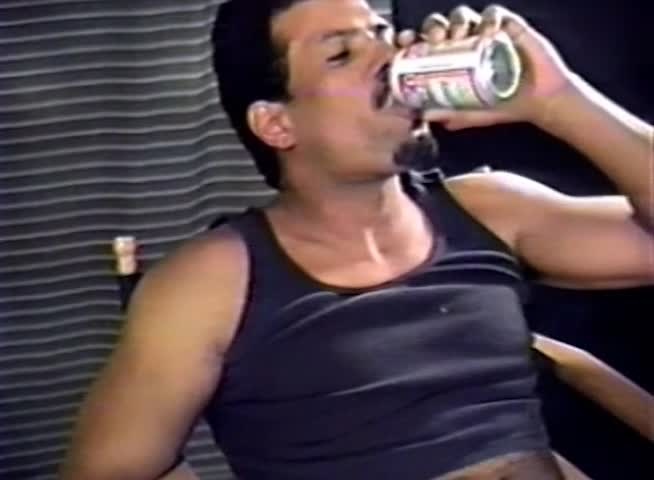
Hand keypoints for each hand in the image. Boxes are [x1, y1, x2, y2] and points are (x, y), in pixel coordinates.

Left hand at [396, 5, 574, 129]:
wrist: (538, 100)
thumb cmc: (502, 105)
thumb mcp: (470, 113)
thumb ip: (449, 113)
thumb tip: (422, 116)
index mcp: (448, 60)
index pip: (423, 44)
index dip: (412, 39)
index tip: (404, 42)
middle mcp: (463, 44)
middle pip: (440, 25)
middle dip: (433, 27)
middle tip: (435, 39)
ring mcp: (483, 33)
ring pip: (462, 16)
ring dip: (456, 21)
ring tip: (458, 35)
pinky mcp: (506, 25)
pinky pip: (493, 13)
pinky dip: (487, 17)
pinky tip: (487, 30)